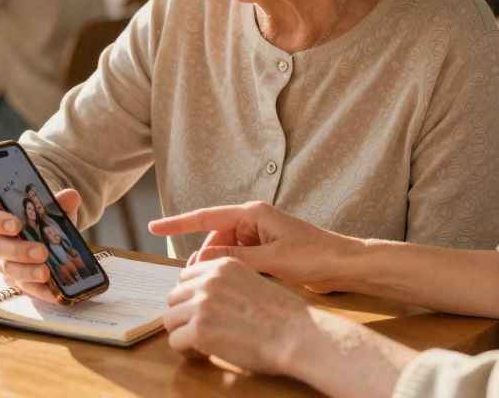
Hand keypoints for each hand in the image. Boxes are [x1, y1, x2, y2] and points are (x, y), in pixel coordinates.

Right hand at [0, 188, 81, 300]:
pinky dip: (39, 290)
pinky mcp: (14, 280)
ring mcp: (2, 261)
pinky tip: (54, 292)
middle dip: (19, 251)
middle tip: (41, 252)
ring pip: (8, 269)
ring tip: (46, 272)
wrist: (41, 235)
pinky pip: (23, 287)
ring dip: (27, 272)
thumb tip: (70, 197)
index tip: (16, 225)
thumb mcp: (47, 206)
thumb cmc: (37, 217)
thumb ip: (57, 201)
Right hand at [149, 201, 361, 292]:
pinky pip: (239, 256)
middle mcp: (254, 220)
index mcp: (253, 213)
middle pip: (214, 236)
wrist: (345, 265)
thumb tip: (202, 261)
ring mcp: (260, 235)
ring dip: (217, 265)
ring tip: (210, 285)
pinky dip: (230, 268)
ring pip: (225, 249)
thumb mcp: (272, 259)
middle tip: (191, 279)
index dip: (178, 223)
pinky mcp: (267, 249)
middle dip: (201, 256)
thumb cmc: (315, 256)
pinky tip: (227, 282)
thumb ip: (236, 258)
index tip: (153, 227)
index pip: (207, 217)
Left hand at [165, 258, 410, 395]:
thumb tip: (203, 298)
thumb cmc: (284, 316)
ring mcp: (202, 304)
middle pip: (174, 297)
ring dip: (183, 334)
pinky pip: (175, 341)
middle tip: (201, 332)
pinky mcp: (200, 329)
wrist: (297, 335)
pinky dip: (187, 352)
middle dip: (184, 316)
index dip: (191, 298)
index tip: (202, 313)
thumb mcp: (252, 282)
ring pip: (170, 320)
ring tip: (202, 345)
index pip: (186, 277)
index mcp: (223, 265)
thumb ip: (227, 284)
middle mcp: (209, 280)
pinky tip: (205, 355)